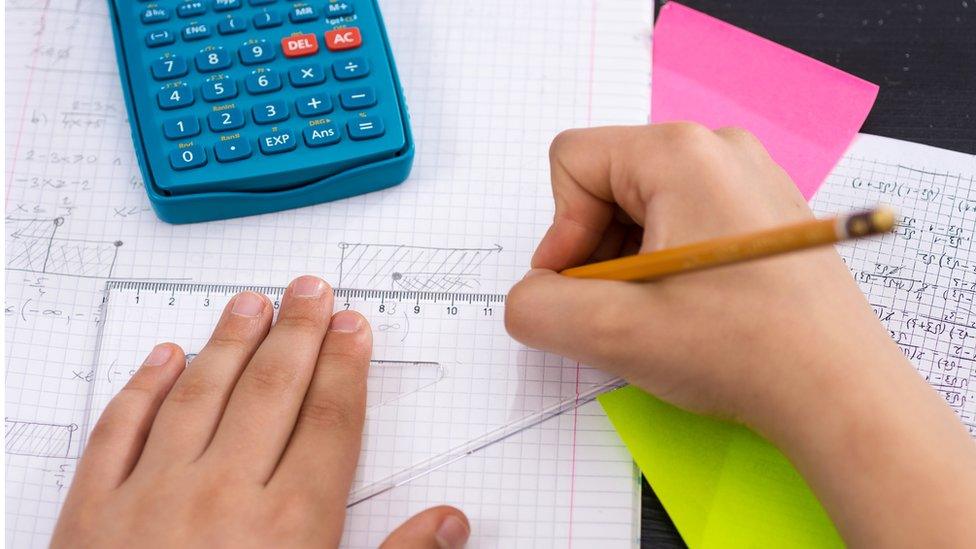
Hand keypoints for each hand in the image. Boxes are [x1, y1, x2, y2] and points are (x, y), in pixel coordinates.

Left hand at [53, 276, 469, 548]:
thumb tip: (452, 522)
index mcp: (290, 524)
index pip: (331, 420)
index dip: (347, 366)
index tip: (354, 326)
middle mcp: (224, 494)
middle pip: (272, 390)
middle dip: (298, 333)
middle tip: (311, 289)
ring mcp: (152, 497)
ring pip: (199, 393)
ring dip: (229, 341)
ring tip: (251, 303)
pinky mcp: (92, 512)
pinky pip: (118, 431)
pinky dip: (143, 388)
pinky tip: (164, 357)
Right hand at [505, 123, 894, 426]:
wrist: (841, 393)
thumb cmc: (740, 350)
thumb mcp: (612, 332)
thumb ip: (537, 307)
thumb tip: (530, 295)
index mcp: (681, 153)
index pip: (572, 162)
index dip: (560, 232)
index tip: (584, 291)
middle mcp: (719, 148)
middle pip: (609, 182)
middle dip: (596, 250)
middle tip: (623, 310)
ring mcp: (749, 176)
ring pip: (644, 205)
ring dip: (630, 262)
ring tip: (660, 315)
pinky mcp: (765, 210)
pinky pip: (685, 219)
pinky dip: (667, 263)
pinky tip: (693, 310)